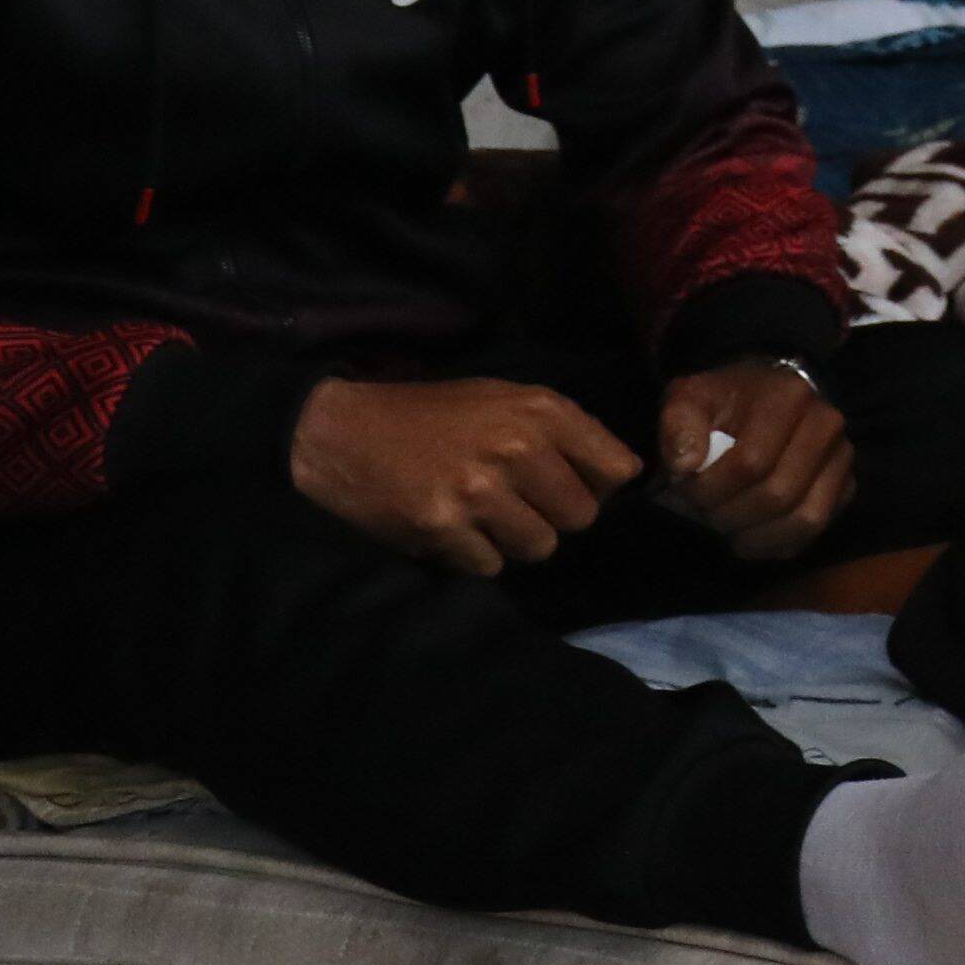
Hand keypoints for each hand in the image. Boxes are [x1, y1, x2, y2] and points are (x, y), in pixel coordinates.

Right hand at [294, 376, 640, 577]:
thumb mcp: (503, 399)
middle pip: (581, 517)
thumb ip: (563, 431)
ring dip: (513, 539)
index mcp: (539, 409)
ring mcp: (479, 491)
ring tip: (479, 514)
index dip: (598, 485)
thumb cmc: (432, 415)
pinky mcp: (443, 528)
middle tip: (515, 502)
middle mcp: (516, 447)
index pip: (617, 469)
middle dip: (553, 516)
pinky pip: (490, 565)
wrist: (341, 433)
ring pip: (539, 547)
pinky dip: (473, 555)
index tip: (573, 485)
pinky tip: (449, 527)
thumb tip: (623, 475)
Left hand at [653, 358, 856, 563]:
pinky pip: (815, 531)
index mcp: (788, 397)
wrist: (762, 398)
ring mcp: (842, 458)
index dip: (709, 489)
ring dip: (755, 536)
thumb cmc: (723, 403)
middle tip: (701, 513)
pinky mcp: (846, 487)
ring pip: (805, 519)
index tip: (682, 491)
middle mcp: (827, 425)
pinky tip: (748, 536)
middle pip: (778, 495)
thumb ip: (678, 426)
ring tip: (725, 528)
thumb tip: (685, 467)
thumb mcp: (689, 399)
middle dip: (729, 515)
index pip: (750, 463)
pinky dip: (777, 545)